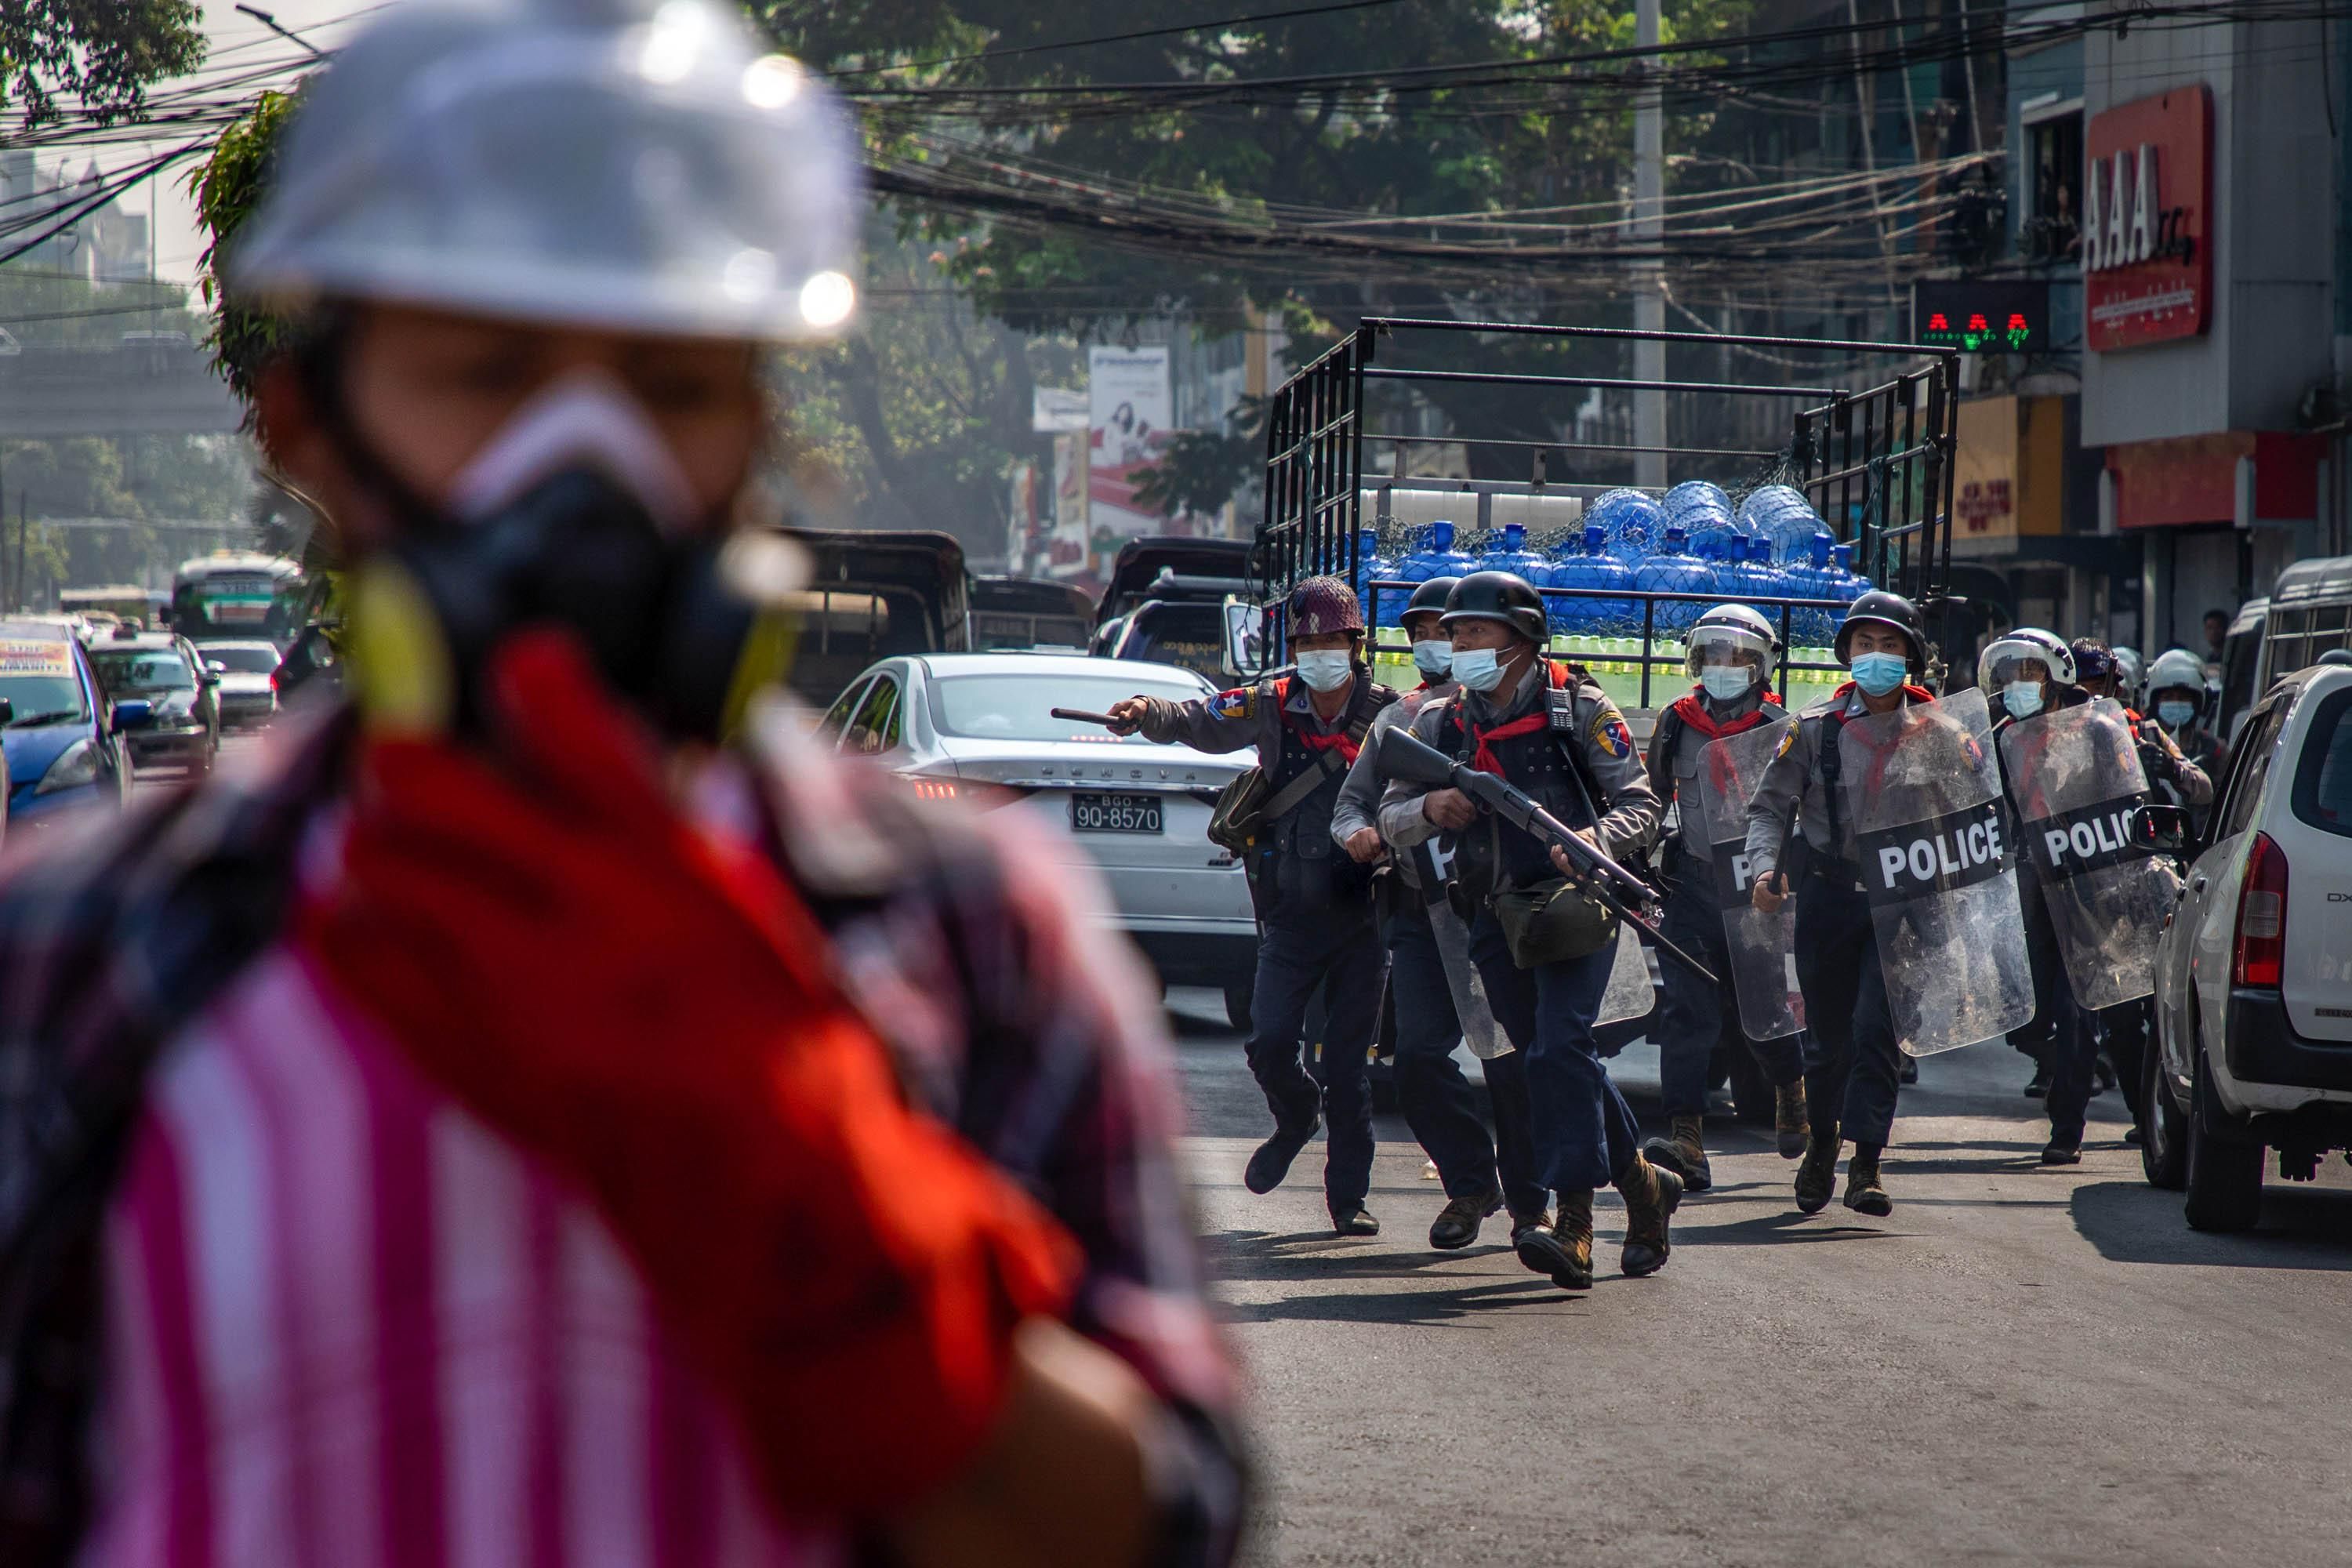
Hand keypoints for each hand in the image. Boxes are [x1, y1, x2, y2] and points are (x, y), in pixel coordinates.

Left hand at [302, 632, 1075, 1517]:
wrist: (780, 1192)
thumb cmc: (797, 1049)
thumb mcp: (769, 907)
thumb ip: (687, 823)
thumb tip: (625, 749)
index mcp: (675, 871)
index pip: (569, 727)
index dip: (533, 676)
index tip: (527, 669)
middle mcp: (586, 921)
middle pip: (430, 786)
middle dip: (421, 762)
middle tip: (441, 772)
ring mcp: (516, 996)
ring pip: (379, 866)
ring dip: (383, 843)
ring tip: (411, 853)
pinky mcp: (476, 1062)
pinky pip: (362, 966)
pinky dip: (352, 928)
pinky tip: (372, 922)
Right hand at [1104, 697, 1149, 735]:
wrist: (1144, 708)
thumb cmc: (1139, 705)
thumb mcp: (1136, 707)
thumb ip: (1129, 712)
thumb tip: (1124, 716)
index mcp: (1116, 708)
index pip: (1107, 717)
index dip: (1110, 723)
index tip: (1119, 726)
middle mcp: (1116, 715)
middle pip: (1112, 728)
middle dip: (1121, 731)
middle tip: (1130, 728)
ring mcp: (1119, 721)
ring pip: (1118, 732)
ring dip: (1127, 732)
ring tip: (1134, 726)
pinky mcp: (1123, 726)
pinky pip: (1124, 733)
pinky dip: (1129, 732)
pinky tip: (1135, 727)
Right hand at [1343, 826, 1386, 863]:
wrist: (1358, 832)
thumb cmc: (1370, 838)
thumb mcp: (1377, 840)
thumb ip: (1382, 847)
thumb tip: (1382, 855)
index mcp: (1370, 830)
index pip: (1375, 844)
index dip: (1377, 851)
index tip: (1377, 852)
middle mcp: (1361, 833)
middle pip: (1368, 851)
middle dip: (1371, 856)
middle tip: (1372, 856)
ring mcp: (1354, 837)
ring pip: (1361, 855)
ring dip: (1366, 859)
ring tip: (1367, 857)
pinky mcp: (1348, 842)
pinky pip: (1354, 856)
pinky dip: (1359, 859)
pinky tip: (1361, 857)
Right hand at [1423, 787, 1476, 831]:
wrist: (1429, 802)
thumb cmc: (1444, 797)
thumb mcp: (1454, 793)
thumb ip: (1464, 799)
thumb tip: (1474, 811)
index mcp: (1453, 794)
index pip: (1469, 807)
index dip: (1473, 812)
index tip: (1474, 814)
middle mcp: (1448, 802)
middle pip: (1465, 815)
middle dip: (1470, 819)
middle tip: (1470, 819)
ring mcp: (1444, 812)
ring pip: (1461, 822)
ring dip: (1465, 824)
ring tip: (1464, 821)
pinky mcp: (1441, 819)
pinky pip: (1454, 826)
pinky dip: (1458, 826)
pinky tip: (1457, 823)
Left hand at [1548, 829, 1601, 879]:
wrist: (1584, 840)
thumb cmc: (1591, 847)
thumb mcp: (1596, 849)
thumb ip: (1597, 853)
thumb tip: (1598, 854)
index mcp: (1587, 870)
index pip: (1585, 877)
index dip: (1582, 878)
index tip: (1579, 875)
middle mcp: (1576, 871)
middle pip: (1569, 871)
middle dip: (1564, 864)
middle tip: (1564, 855)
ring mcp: (1568, 866)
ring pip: (1560, 866)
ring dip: (1557, 857)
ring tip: (1558, 847)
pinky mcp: (1562, 861)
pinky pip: (1556, 860)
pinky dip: (1554, 854)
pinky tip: (1554, 847)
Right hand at [1751, 870, 1786, 913]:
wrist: (1765, 879)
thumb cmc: (1774, 879)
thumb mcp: (1780, 880)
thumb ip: (1784, 888)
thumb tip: (1784, 898)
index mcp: (1759, 886)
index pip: (1769, 898)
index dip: (1777, 898)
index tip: (1780, 896)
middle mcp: (1755, 893)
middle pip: (1768, 904)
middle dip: (1776, 903)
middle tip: (1779, 899)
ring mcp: (1754, 898)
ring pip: (1766, 908)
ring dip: (1773, 906)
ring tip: (1777, 901)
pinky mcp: (1755, 903)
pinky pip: (1763, 910)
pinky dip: (1769, 909)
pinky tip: (1773, 905)